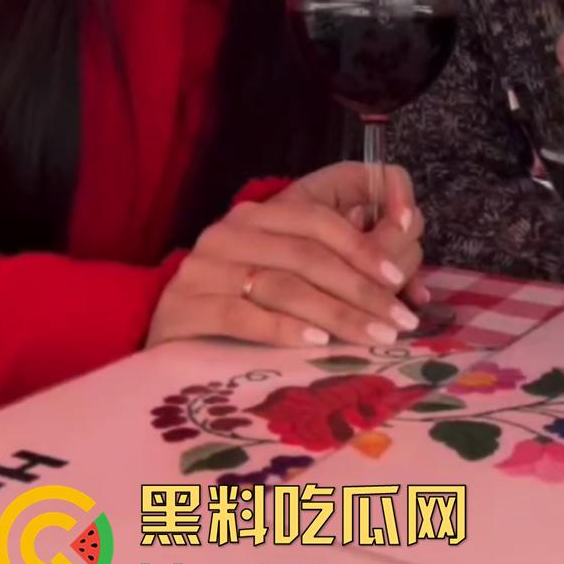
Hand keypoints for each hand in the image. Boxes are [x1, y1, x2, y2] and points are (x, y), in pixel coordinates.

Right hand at [146, 162, 425, 350]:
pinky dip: (285, 330)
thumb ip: (322, 268)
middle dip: (360, 291)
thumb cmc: (235, 310)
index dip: (361, 249)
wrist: (164, 340)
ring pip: (282, 286)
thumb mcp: (279, 278)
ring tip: (373, 338)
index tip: (398, 281)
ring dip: (336, 315)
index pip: (316, 222)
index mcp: (256, 218)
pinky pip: (244, 316)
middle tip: (398, 322)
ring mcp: (202, 270)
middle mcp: (227, 234)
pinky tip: (318, 346)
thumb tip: (394, 276)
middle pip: (306, 257)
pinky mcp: (184, 307)